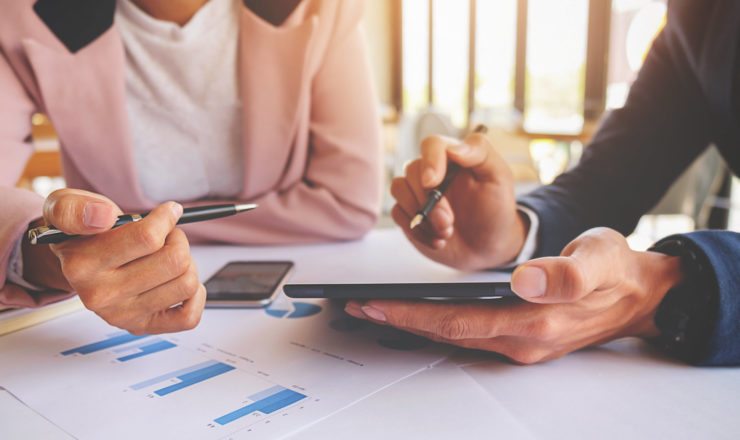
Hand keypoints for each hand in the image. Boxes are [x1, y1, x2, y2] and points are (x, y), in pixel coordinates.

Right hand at [23, 189, 204, 333]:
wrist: (76, 263)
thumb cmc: (82, 231)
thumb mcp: (65, 207)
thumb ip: (76, 208)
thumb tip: (104, 216)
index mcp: (83, 264)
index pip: (147, 238)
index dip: (166, 218)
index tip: (167, 211)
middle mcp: (101, 295)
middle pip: (174, 261)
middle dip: (178, 240)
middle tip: (166, 236)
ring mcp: (123, 316)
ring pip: (187, 284)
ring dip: (187, 264)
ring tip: (167, 256)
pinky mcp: (142, 327)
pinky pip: (189, 316)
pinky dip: (195, 295)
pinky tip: (177, 279)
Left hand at [344, 228, 683, 363]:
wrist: (643, 294)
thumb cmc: (617, 270)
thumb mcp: (600, 259)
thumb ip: (566, 273)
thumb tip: (525, 281)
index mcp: (536, 323)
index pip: (458, 323)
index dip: (411, 315)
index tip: (373, 304)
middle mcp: (523, 342)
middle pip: (447, 334)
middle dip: (398, 320)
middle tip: (356, 306)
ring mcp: (522, 344)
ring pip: (455, 336)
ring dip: (413, 323)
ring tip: (375, 307)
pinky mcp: (522, 337)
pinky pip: (468, 334)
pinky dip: (437, 323)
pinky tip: (418, 311)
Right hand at [391, 133, 527, 269]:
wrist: (487, 246)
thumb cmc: (495, 209)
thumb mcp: (499, 177)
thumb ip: (481, 153)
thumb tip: (454, 148)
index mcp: (453, 158)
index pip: (432, 144)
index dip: (429, 161)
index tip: (432, 183)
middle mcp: (432, 171)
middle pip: (412, 170)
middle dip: (429, 202)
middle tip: (449, 222)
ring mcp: (418, 192)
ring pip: (399, 189)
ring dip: (421, 216)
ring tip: (446, 232)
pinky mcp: (409, 212)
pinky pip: (397, 213)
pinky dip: (417, 230)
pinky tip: (437, 240)